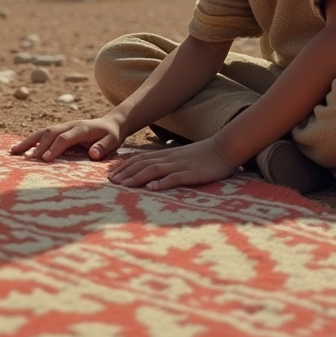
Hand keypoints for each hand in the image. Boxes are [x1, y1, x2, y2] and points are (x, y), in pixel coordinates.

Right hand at [10, 115, 124, 161]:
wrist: (111, 123)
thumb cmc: (111, 135)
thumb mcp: (113, 141)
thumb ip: (103, 147)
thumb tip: (93, 154)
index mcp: (82, 128)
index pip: (65, 138)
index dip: (55, 147)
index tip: (46, 159)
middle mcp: (69, 125)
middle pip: (50, 133)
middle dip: (38, 146)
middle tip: (27, 160)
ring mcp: (62, 126)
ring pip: (42, 132)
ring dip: (28, 141)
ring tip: (13, 152)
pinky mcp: (58, 130)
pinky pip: (42, 134)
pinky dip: (30, 141)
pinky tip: (19, 149)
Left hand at [107, 136, 241, 190]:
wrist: (225, 148)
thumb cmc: (204, 155)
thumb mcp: (182, 157)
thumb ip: (168, 163)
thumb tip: (151, 173)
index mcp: (166, 155)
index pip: (140, 159)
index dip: (124, 166)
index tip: (110, 175)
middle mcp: (170, 159)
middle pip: (143, 164)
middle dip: (125, 173)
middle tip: (110, 182)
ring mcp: (181, 165)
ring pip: (154, 170)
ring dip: (137, 177)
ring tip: (123, 186)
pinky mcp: (192, 173)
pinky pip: (175, 178)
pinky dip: (162, 183)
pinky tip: (151, 188)